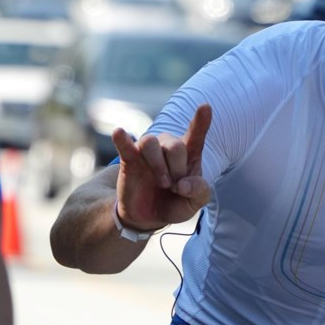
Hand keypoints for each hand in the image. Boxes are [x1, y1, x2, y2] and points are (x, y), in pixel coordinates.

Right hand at [112, 103, 212, 230]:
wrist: (148, 218)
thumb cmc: (175, 203)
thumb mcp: (195, 203)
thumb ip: (200, 192)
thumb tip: (184, 184)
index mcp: (189, 154)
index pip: (196, 134)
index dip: (201, 121)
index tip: (205, 106)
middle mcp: (168, 147)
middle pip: (175, 145)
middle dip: (178, 169)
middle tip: (175, 188)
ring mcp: (148, 152)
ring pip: (151, 142)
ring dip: (158, 165)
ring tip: (163, 183)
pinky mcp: (129, 159)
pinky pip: (125, 145)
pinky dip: (122, 139)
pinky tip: (119, 133)